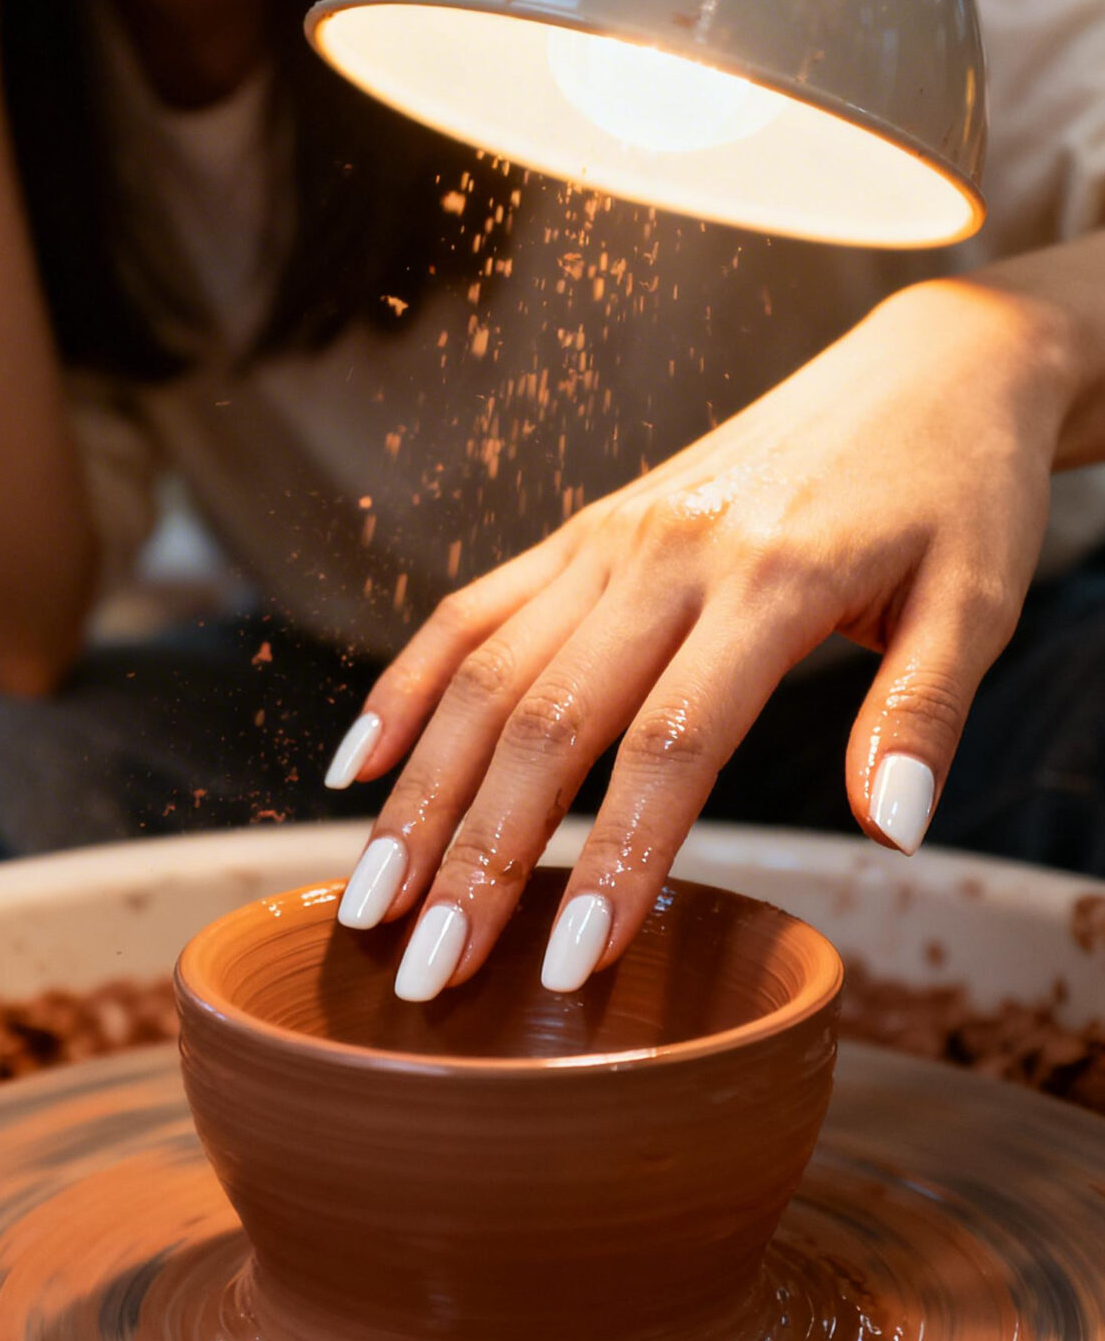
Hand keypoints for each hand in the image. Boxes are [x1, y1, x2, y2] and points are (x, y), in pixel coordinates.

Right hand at [331, 273, 1077, 998]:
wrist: (925, 366)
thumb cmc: (958, 492)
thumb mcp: (981, 599)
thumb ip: (923, 713)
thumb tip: (886, 833)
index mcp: (770, 580)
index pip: (670, 746)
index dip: (614, 861)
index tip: (571, 969)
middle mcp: (667, 555)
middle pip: (545, 721)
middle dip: (477, 857)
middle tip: (424, 975)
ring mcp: (611, 537)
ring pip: (486, 673)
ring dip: (419, 794)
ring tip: (366, 899)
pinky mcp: (585, 530)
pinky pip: (473, 608)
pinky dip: (407, 687)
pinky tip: (358, 767)